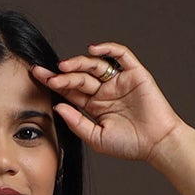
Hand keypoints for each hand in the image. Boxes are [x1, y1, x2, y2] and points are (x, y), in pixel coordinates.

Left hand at [31, 41, 183, 163]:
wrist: (157, 143)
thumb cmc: (129, 145)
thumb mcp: (96, 138)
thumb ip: (77, 123)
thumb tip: (58, 107)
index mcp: (94, 106)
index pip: (70, 91)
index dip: (54, 83)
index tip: (37, 77)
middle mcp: (104, 91)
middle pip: (79, 77)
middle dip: (61, 74)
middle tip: (46, 74)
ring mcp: (119, 81)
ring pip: (95, 65)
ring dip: (79, 63)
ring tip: (64, 66)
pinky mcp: (134, 73)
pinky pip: (121, 55)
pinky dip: (108, 49)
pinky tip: (93, 50)